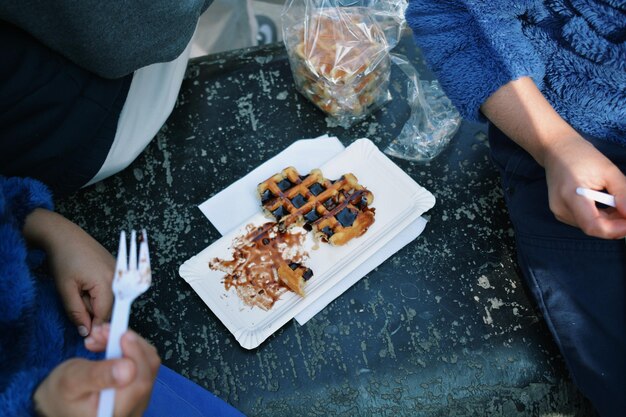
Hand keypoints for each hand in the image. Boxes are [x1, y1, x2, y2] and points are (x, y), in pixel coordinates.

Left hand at [23, 209, 114, 335]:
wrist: (64, 235)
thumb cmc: (63, 259)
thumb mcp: (65, 289)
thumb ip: (76, 313)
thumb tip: (86, 332)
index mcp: (107, 283)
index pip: (105, 315)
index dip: (92, 324)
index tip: (81, 329)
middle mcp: (119, 278)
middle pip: (109, 307)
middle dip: (92, 309)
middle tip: (76, 297)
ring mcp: (120, 272)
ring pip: (110, 298)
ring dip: (95, 299)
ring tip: (81, 286)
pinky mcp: (117, 268)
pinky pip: (111, 288)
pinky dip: (99, 290)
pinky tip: (87, 280)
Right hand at [34, 328, 159, 416]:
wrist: (59, 402)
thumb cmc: (60, 394)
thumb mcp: (71, 382)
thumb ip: (98, 376)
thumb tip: (129, 368)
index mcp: (114, 412)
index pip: (139, 383)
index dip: (136, 354)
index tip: (122, 334)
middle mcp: (133, 409)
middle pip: (147, 369)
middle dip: (127, 343)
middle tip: (103, 330)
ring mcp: (138, 400)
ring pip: (146, 362)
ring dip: (126, 342)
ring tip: (100, 335)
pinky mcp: (138, 389)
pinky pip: (141, 363)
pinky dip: (127, 348)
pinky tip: (108, 343)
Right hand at [481, 77, 625, 238]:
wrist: (556, 150)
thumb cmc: (581, 156)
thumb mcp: (608, 170)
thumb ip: (623, 194)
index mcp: (570, 196)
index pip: (594, 226)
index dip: (616, 230)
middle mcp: (561, 209)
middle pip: (594, 228)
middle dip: (616, 223)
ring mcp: (559, 212)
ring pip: (591, 226)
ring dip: (609, 219)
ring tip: (616, 200)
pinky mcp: (561, 212)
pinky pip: (585, 221)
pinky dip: (600, 216)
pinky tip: (604, 202)